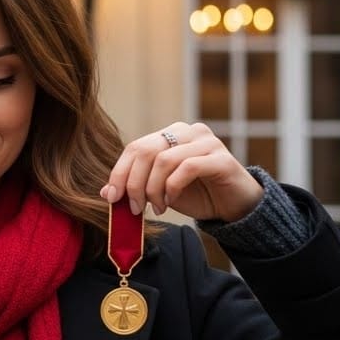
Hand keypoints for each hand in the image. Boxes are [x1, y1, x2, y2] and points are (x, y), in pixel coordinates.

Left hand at [100, 122, 263, 221]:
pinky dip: (172, 187)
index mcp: (170, 135)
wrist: (234, 207)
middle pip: (146, 151)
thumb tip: (105, 191)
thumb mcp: (160, 192)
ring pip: (164, 160)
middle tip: (135, 207)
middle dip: (134, 183)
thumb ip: (136, 187)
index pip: (135, 147)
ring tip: (156, 208)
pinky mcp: (221, 158)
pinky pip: (187, 167)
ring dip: (153, 189)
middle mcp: (188, 132)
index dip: (119, 172)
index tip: (112, 197)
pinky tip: (171, 202)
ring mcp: (207, 142)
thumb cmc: (197, 195)